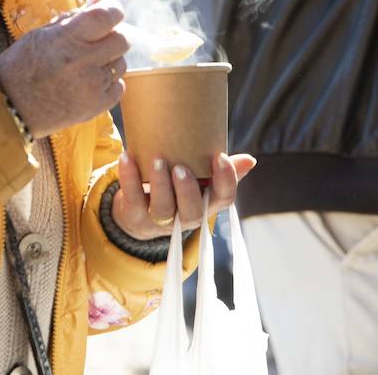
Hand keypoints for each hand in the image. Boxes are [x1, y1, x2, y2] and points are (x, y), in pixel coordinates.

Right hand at [0, 0, 128, 137]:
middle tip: (97, 40)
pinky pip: (118, 87)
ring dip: (110, 60)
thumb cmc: (20, 66)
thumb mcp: (41, 34)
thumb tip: (100, 1)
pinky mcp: (97, 106)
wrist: (9, 108)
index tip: (108, 12)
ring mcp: (93, 85)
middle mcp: (84, 60)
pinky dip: (108, 83)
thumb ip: (73, 18)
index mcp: (68, 38)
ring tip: (86, 65)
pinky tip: (88, 82)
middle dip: (113, 35)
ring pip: (122, 63)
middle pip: (123, 39)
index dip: (112, 10)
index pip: (109, 15)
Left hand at [112, 151, 257, 240]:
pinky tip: (127, 157)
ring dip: (160, 184)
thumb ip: (222, 170)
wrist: (139, 214)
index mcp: (206, 204)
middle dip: (187, 190)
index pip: (224, 199)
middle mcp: (185, 217)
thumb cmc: (176, 189)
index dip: (226, 181)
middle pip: (192, 211)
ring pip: (162, 208)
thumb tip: (250, 160)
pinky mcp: (134, 215)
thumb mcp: (200, 179)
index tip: (220, 157)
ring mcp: (159, 220)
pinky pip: (133, 198)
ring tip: (157, 160)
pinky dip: (128, 177)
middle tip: (181, 167)